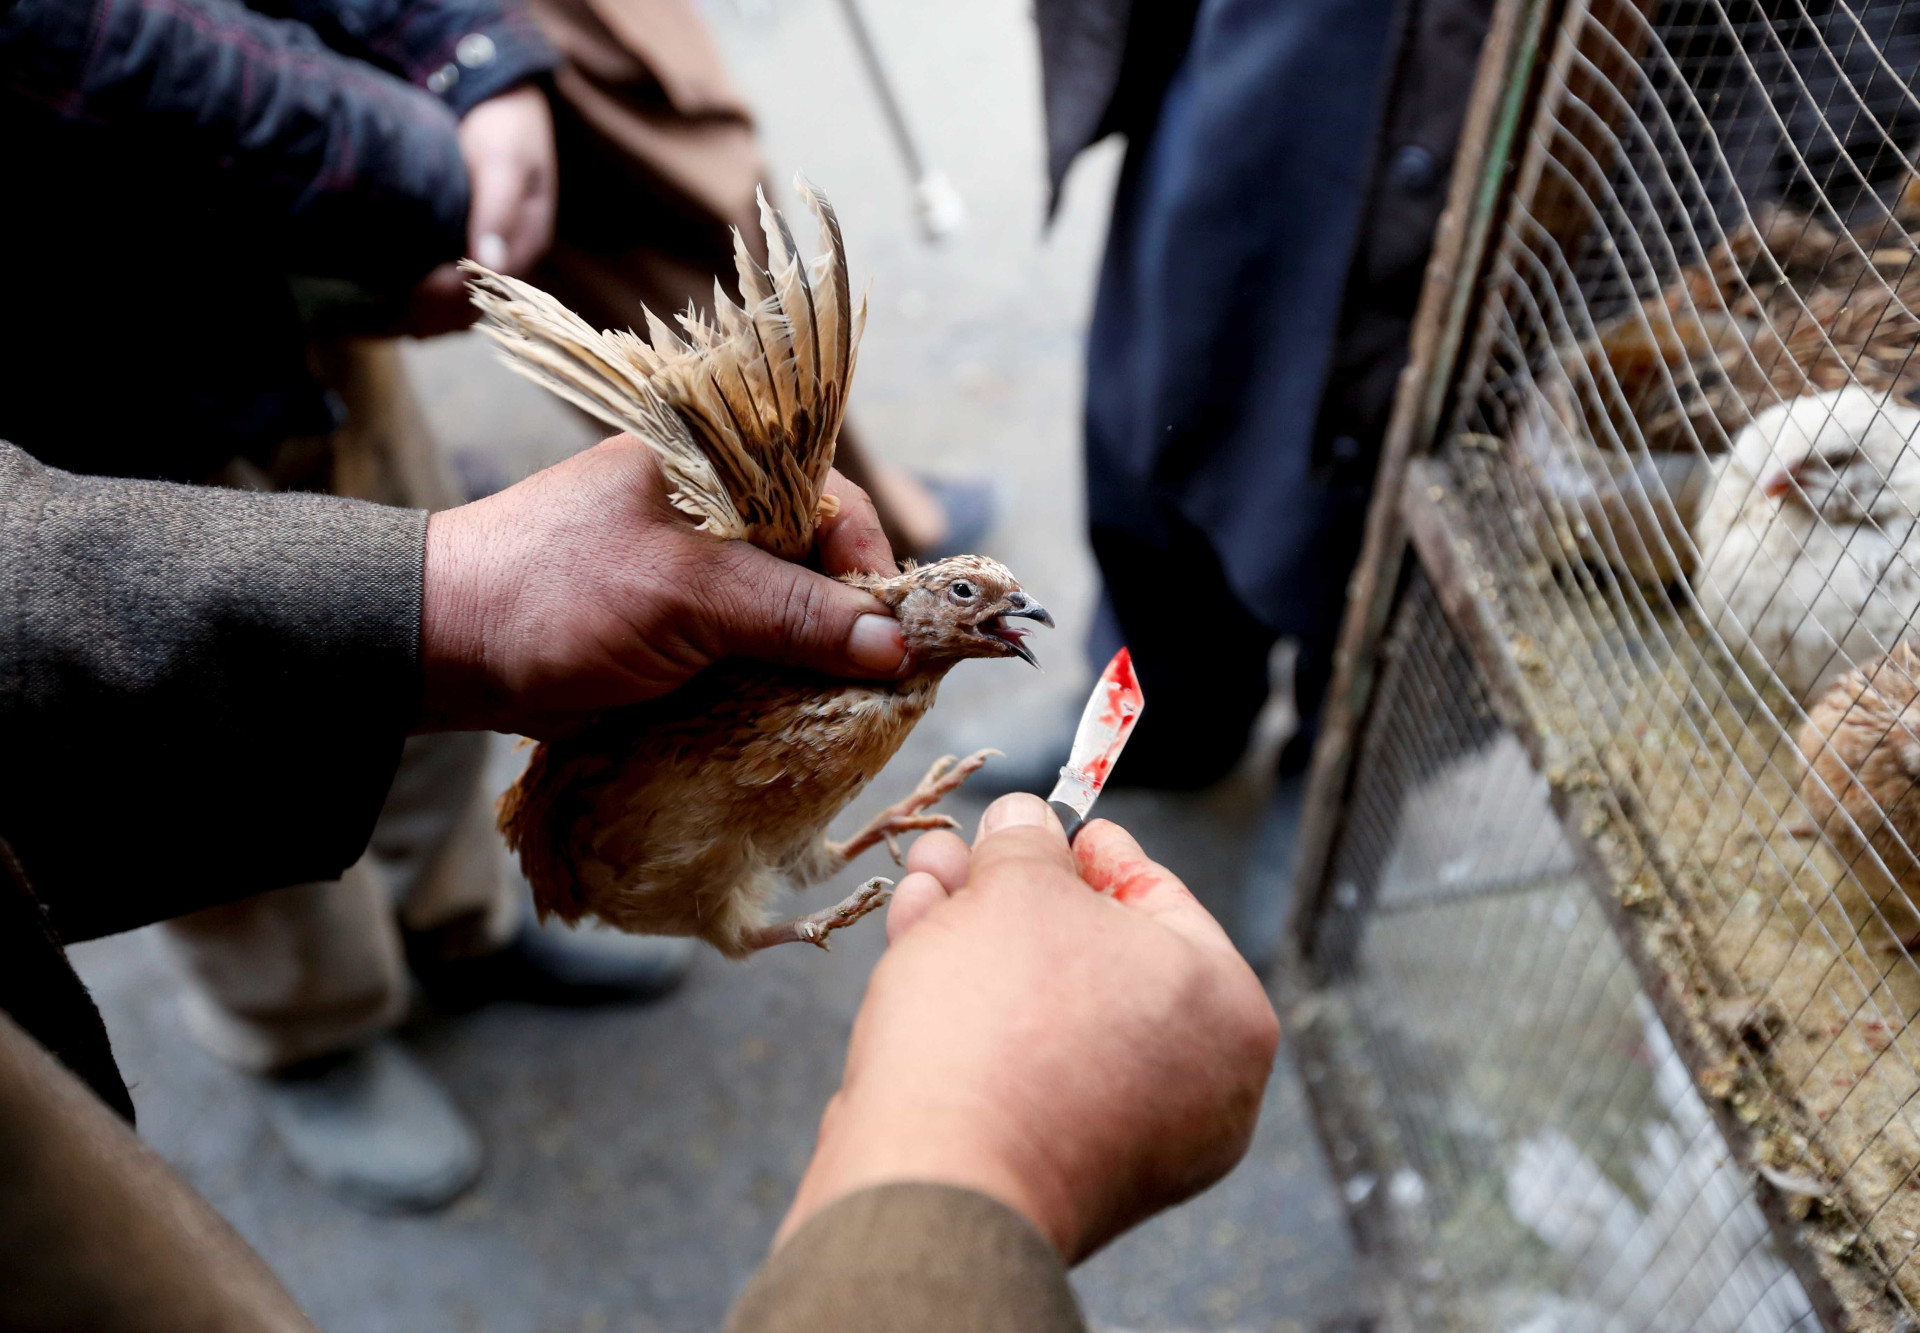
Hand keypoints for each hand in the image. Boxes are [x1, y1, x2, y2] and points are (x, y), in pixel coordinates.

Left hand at [405, 84, 557, 336]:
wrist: (495, 96)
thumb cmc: (503, 126)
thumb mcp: (504, 160)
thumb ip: (498, 208)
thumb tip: (491, 263)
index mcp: (526, 243)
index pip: (491, 290)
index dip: (453, 295)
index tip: (415, 285)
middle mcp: (508, 259)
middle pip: (473, 307)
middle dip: (434, 312)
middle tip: (388, 305)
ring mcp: (485, 257)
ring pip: (456, 306)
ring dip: (423, 314)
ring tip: (381, 311)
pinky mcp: (462, 248)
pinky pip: (442, 290)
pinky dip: (417, 300)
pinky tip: (386, 300)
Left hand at [418, 436, 903, 735]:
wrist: (447, 651)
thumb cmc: (555, 593)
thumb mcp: (684, 594)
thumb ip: (790, 613)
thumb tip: (893, 645)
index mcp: (717, 465)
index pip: (830, 501)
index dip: (869, 567)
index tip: (894, 635)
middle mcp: (717, 513)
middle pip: (820, 563)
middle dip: (848, 624)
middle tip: (873, 683)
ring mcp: (696, 573)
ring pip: (790, 615)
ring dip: (812, 665)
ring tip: (836, 709)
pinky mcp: (681, 630)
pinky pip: (752, 653)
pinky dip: (774, 686)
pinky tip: (791, 717)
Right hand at [779, 795, 1278, 1261]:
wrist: (935, 1185)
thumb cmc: (1003, 1026)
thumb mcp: (1016, 890)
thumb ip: (1026, 845)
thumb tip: (1025, 821)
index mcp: (1228, 1012)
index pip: (1162, 897)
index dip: (1092, 848)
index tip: (1049, 821)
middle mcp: (1197, 1086)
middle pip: (1095, 954)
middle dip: (1014, 894)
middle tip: (966, 851)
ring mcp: (1128, 1141)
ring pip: (1047, 1008)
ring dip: (978, 939)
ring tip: (924, 885)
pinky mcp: (1054, 1174)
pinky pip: (1021, 1065)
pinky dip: (974, 1010)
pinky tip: (919, 951)